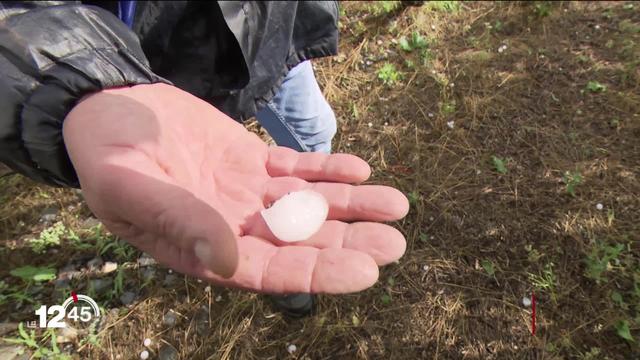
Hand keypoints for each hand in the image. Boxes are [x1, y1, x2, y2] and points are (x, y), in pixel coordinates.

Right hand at [63, 83, 408, 293]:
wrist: (108, 109)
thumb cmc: (105, 154)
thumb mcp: (128, 187)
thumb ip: (178, 221)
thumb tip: (227, 262)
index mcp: (204, 249)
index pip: (269, 272)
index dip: (317, 273)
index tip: (365, 271)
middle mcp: (233, 228)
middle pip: (301, 243)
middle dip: (349, 243)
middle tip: (396, 242)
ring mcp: (246, 194)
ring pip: (308, 206)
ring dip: (351, 207)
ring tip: (397, 206)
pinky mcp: (252, 161)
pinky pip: (296, 168)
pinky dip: (327, 169)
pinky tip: (359, 169)